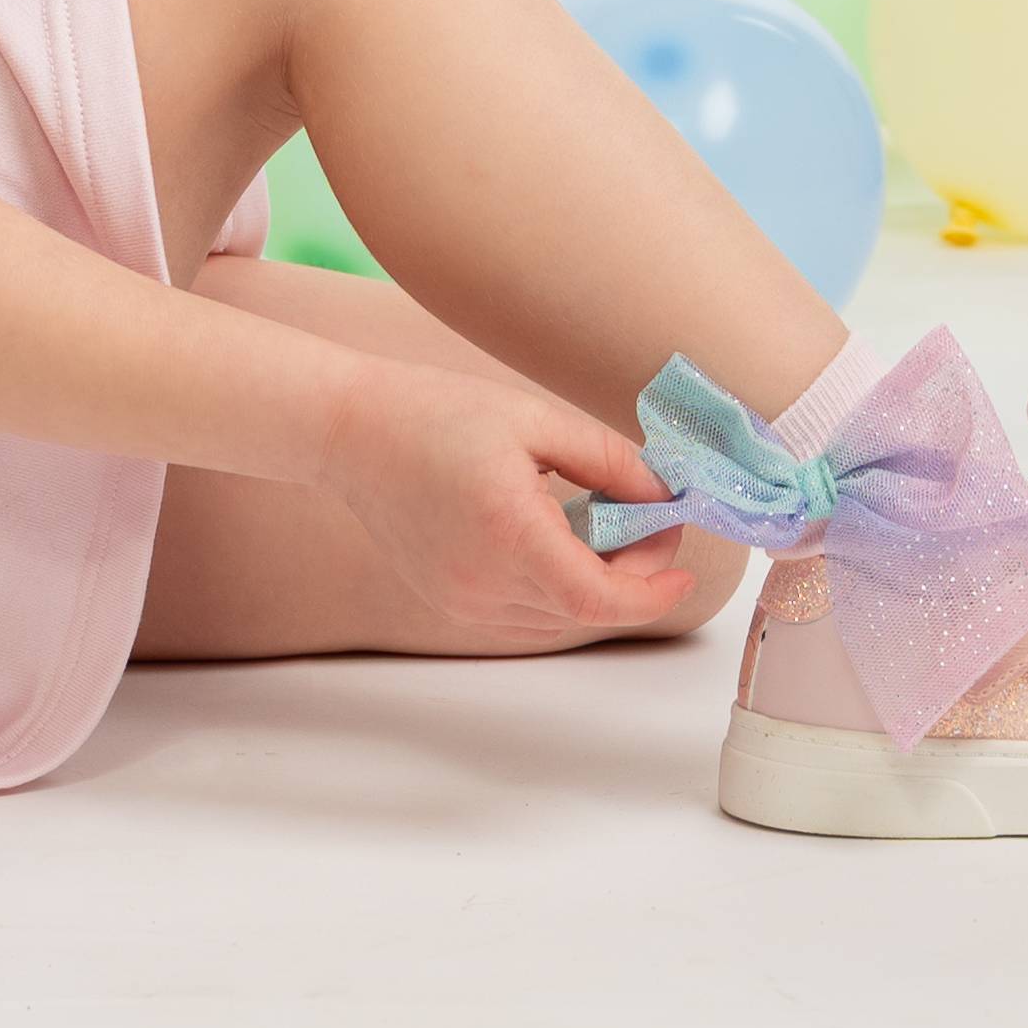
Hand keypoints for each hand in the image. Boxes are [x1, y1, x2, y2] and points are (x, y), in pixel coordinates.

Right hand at [318, 358, 698, 639]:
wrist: (347, 431)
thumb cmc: (430, 412)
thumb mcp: (531, 417)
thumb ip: (608, 459)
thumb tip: (663, 494)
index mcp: (508, 533)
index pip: (601, 598)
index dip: (654, 589)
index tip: (680, 560)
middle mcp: (483, 582)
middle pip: (586, 605)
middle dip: (632, 569)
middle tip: (642, 514)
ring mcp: (462, 600)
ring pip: (558, 615)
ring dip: (593, 579)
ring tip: (590, 519)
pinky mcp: (450, 602)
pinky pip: (525, 613)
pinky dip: (555, 586)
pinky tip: (549, 536)